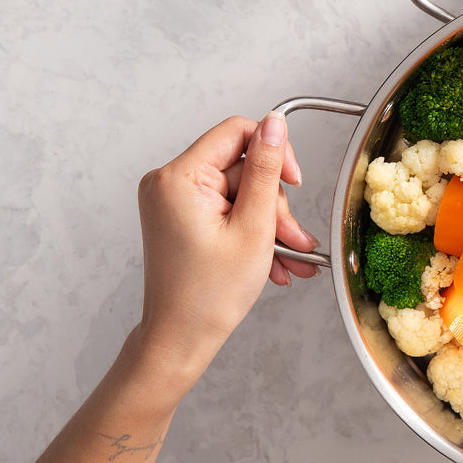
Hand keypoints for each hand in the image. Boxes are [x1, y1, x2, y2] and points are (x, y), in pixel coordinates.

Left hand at [135, 113, 319, 353]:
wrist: (180, 339)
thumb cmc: (208, 296)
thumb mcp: (253, 226)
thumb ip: (266, 170)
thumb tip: (274, 123)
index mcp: (178, 178)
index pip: (237, 132)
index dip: (274, 152)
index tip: (295, 181)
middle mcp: (168, 182)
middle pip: (241, 169)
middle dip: (273, 206)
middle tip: (293, 240)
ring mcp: (172, 201)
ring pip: (238, 193)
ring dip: (267, 224)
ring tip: (290, 258)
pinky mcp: (179, 217)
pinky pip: (225, 210)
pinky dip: (248, 231)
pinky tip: (271, 260)